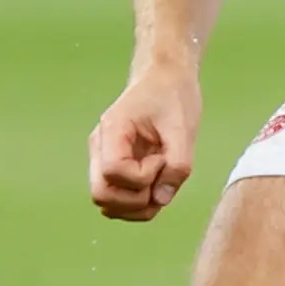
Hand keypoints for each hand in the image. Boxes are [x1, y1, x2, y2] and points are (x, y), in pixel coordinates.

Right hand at [89, 64, 201, 220]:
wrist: (165, 79)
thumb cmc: (174, 97)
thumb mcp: (184, 127)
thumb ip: (178, 164)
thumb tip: (160, 200)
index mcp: (112, 130)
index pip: (113, 172)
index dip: (142, 176)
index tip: (162, 157)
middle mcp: (100, 148)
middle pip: (101, 195)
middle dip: (136, 199)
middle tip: (162, 178)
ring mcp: (104, 159)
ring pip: (107, 204)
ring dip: (138, 206)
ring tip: (162, 182)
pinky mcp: (115, 168)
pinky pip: (118, 200)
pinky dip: (139, 204)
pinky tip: (159, 184)